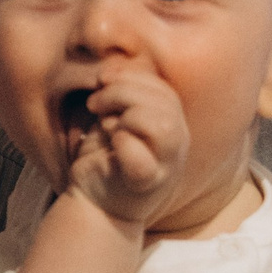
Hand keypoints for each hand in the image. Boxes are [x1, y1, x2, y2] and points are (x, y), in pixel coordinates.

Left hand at [66, 67, 188, 223]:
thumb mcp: (114, 117)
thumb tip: (110, 68)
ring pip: (162, 123)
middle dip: (123, 91)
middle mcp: (178, 146)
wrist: (92, 204)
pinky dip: (120, 140)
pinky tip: (109, 143)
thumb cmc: (103, 157)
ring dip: (124, 112)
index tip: (102, 79)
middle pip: (165, 102)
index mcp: (174, 126)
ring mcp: (168, 166)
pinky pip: (140, 153)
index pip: (165, 89)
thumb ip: (122, 93)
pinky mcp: (148, 183)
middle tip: (95, 103)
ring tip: (103, 121)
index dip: (133, 76)